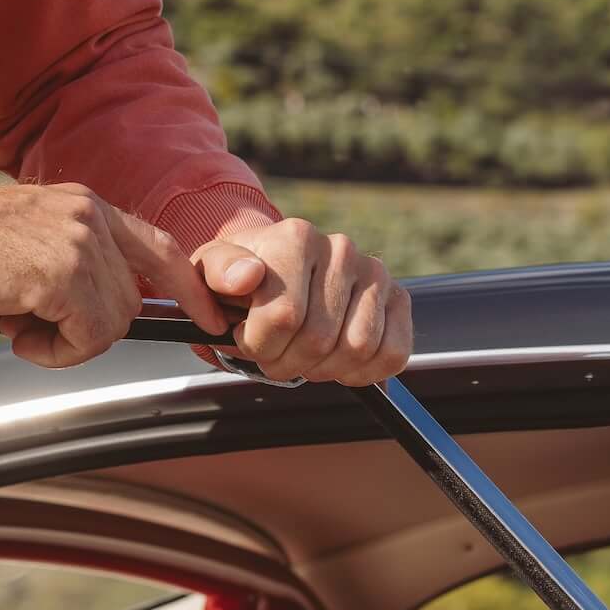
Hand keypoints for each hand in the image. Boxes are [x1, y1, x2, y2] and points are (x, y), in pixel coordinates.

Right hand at [0, 176, 230, 367]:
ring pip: (112, 323)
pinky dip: (54, 351)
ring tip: (16, 322)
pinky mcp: (61, 274)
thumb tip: (97, 313)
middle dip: (89, 329)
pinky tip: (14, 330)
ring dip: (66, 342)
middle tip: (31, 324)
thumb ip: (70, 260)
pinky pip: (87, 338)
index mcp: (85, 205)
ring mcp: (78, 243)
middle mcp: (90, 217)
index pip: (158, 247)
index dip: (186, 288)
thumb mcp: (29, 239)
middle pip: (131, 300)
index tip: (208, 319)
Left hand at [195, 213, 411, 386]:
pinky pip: (393, 354)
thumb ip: (218, 271)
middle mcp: (341, 248)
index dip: (260, 346)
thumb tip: (246, 276)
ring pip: (358, 349)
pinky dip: (363, 372)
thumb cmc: (239, 282)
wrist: (273, 277)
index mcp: (296, 237)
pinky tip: (335, 363)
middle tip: (274, 356)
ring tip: (301, 357)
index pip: (284, 316)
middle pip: (319, 339)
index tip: (246, 340)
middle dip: (288, 363)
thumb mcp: (210, 273)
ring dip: (323, 370)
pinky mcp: (399, 299)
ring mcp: (375, 273)